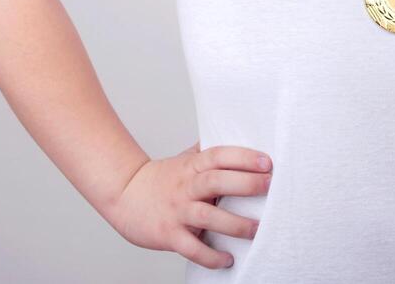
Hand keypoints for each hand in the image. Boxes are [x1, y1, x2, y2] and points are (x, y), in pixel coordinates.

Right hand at [106, 139, 272, 269]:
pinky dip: (210, 256)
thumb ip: (210, 151)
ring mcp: (177, 211)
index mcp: (192, 166)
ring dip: (235, 224)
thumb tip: (241, 133)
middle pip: (216, 182)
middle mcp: (186, 187)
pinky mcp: (169, 234)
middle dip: (246, 184)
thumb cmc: (163, 177)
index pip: (219, 156)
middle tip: (270, 186)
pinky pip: (191, 248)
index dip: (243, 157)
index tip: (267, 162)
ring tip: (257, 229)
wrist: (124, 195)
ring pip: (208, 216)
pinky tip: (227, 260)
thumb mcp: (186, 158)